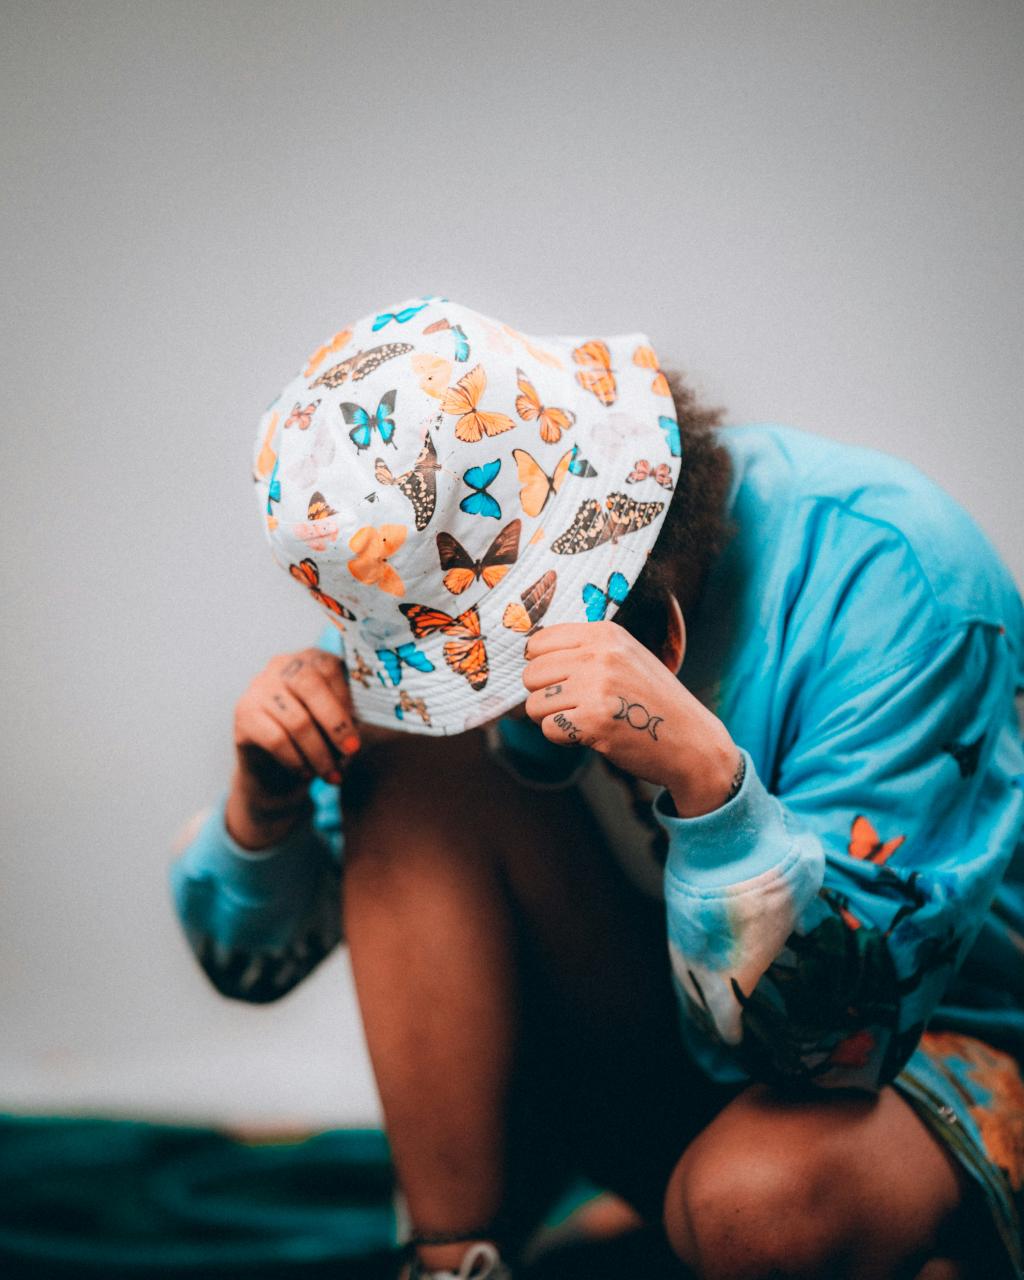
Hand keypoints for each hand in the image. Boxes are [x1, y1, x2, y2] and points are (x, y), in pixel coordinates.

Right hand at [233, 646, 360, 796]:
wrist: (276, 770)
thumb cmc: (317, 739)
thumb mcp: (338, 722)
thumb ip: (351, 714)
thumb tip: (365, 727)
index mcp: (309, 659)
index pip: (329, 668)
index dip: (347, 702)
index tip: (358, 735)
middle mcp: (280, 665)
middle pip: (310, 686)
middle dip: (336, 723)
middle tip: (352, 752)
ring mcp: (258, 687)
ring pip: (297, 720)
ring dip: (320, 753)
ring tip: (332, 775)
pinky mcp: (243, 714)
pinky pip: (276, 739)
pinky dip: (297, 761)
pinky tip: (307, 774)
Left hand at [522, 621, 739, 816]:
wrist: (692, 741)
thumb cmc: (654, 702)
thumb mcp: (626, 657)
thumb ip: (585, 650)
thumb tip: (530, 655)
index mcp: (605, 633)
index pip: (538, 642)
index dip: (542, 666)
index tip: (560, 681)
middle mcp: (599, 654)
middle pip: (531, 674)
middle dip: (544, 695)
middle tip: (573, 707)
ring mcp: (597, 686)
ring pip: (534, 704)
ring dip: (552, 718)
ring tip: (583, 720)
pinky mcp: (594, 720)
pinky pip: (549, 729)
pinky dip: (564, 738)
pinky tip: (590, 734)